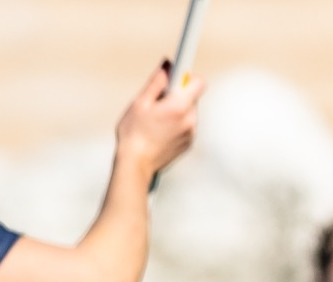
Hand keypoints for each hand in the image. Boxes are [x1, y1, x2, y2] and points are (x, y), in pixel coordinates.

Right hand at [113, 60, 203, 179]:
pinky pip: (187, 126)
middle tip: (158, 103)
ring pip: (189, 111)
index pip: (198, 81)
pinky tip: (161, 132)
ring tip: (157, 121)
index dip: (187, 77)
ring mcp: (191, 132)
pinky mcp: (189, 142)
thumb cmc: (133, 135)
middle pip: (192, 96)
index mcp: (178, 106)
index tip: (178, 76)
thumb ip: (156, 82)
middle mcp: (190, 119)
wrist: (135, 165)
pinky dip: (177, 125)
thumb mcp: (139, 103)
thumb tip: (168, 64)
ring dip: (177, 111)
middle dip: (178, 95)